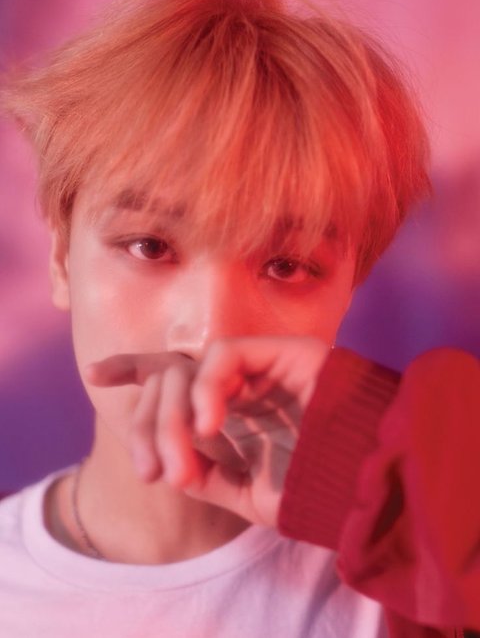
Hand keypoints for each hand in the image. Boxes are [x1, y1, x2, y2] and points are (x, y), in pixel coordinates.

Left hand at [86, 337, 329, 525]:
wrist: (366, 486)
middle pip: (171, 376)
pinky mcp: (284, 351)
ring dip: (172, 417)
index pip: (177, 376)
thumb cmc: (314, 490)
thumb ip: (208, 474)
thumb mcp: (248, 493)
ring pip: (190, 368)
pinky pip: (224, 357)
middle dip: (147, 422)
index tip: (96, 373)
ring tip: (179, 464)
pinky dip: (207, 390)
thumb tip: (168, 462)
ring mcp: (262, 364)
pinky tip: (209, 427)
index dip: (135, 368)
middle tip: (150, 471)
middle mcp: (242, 382)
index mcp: (234, 408)